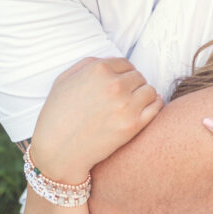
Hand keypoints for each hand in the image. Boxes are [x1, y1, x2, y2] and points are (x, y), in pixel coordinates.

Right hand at [31, 57, 162, 183]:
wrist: (57, 152)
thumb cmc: (56, 116)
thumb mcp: (64, 80)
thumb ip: (88, 64)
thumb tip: (110, 61)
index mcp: (98, 69)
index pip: (125, 64)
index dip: (122, 74)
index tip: (118, 84)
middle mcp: (114, 84)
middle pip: (138, 76)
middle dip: (132, 85)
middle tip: (122, 98)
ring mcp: (125, 105)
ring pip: (150, 90)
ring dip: (143, 96)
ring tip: (131, 105)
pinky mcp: (133, 125)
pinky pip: (156, 106)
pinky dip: (154, 106)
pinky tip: (145, 110)